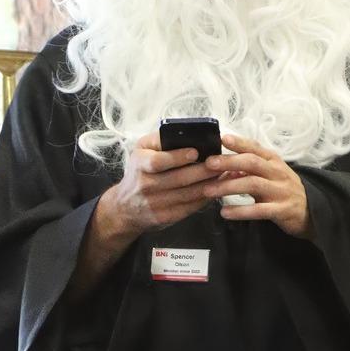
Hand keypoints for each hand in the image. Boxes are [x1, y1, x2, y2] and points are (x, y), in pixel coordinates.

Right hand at [99, 133, 223, 240]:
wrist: (125, 207)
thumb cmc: (138, 172)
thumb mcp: (140, 150)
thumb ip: (159, 139)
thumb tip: (184, 133)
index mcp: (139, 164)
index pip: (158, 161)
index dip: (178, 157)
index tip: (196, 152)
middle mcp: (146, 185)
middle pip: (179, 179)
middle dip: (203, 171)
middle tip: (221, 162)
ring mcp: (155, 204)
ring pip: (188, 194)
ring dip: (209, 184)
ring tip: (224, 174)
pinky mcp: (165, 217)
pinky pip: (190, 207)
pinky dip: (205, 198)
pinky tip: (216, 189)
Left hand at [206, 133, 311, 239]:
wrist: (310, 211)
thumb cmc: (283, 189)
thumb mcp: (268, 174)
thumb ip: (247, 169)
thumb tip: (223, 166)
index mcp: (273, 160)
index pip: (255, 148)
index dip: (239, 142)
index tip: (222, 138)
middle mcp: (278, 172)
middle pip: (252, 162)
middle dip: (229, 162)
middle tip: (208, 164)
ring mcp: (281, 191)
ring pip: (253, 184)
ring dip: (228, 187)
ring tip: (208, 191)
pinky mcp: (281, 210)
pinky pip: (259, 210)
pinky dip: (240, 211)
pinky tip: (225, 212)